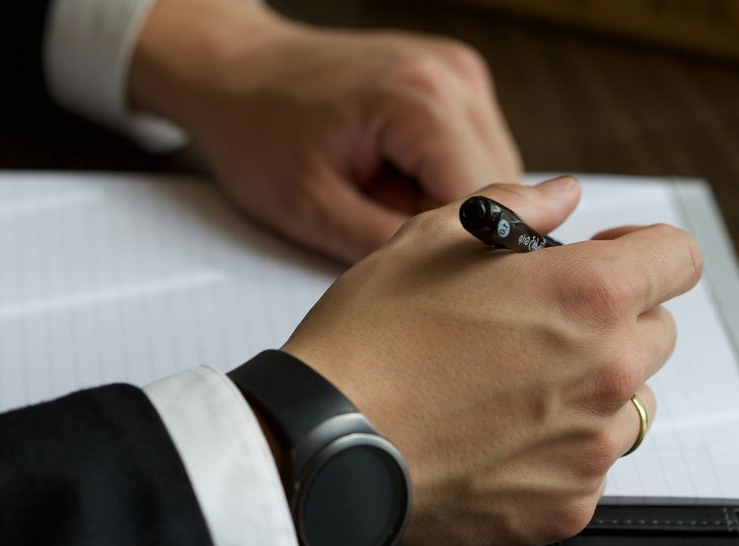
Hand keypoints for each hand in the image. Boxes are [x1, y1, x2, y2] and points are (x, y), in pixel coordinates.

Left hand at [130, 0, 520, 262]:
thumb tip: (454, 282)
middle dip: (455, 227)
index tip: (418, 275)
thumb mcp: (312, 212)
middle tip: (384, 231)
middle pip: (503, 189)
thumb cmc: (257, 133)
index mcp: (420, 102)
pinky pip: (474, 149)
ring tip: (381, 197)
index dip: (458, 254)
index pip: (487, 207)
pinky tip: (392, 176)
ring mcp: (460, 71)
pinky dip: (442, 175)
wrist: (235, 72)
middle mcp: (453, 76)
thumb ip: (390, 248)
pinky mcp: (455, 78)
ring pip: (496, 172)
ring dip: (452, 202)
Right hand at [282, 176, 703, 545]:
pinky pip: (585, 467)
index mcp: (588, 294)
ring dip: (586, 387)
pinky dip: (553, 450)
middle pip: (655, 333)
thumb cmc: (369, 339)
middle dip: (611, 319)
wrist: (325, 445)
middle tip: (536, 323)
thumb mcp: (430, 239)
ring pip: (624, 404)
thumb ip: (515, 207)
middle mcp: (608, 371)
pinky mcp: (566, 506)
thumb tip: (562, 195)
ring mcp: (591, 447)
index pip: (679, 258)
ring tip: (506, 386)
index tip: (610, 257)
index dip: (644, 249)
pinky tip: (490, 436)